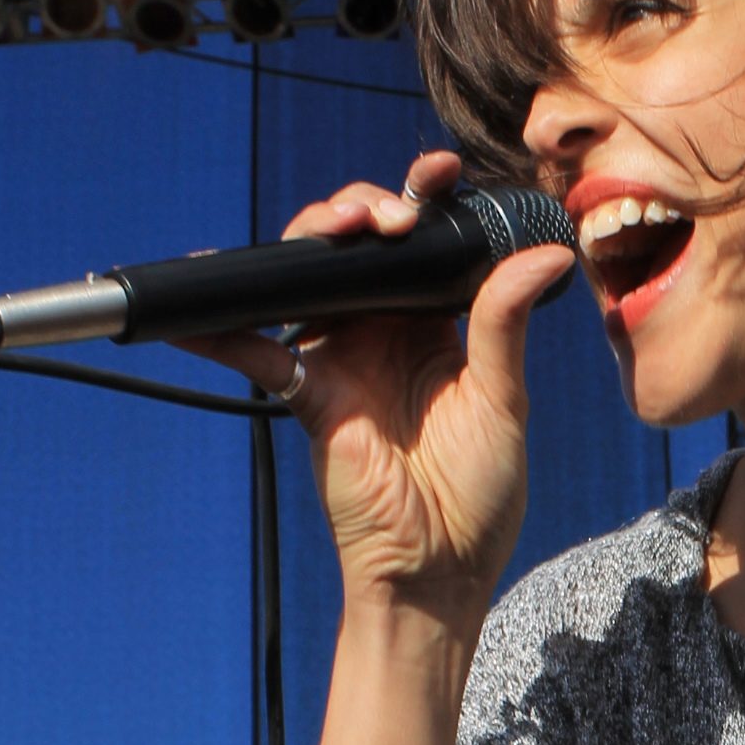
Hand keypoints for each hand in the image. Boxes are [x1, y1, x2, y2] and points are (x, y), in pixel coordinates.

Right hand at [185, 149, 575, 624]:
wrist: (436, 571)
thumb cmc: (480, 496)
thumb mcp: (503, 401)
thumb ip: (505, 324)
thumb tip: (545, 255)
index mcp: (439, 326)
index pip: (427, 246)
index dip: (426, 201)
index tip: (438, 173)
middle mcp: (385, 331)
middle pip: (359, 245)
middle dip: (367, 206)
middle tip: (393, 214)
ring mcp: (341, 356)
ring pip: (310, 274)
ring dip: (315, 236)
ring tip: (344, 226)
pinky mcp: (307, 390)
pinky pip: (254, 347)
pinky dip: (221, 325)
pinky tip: (199, 300)